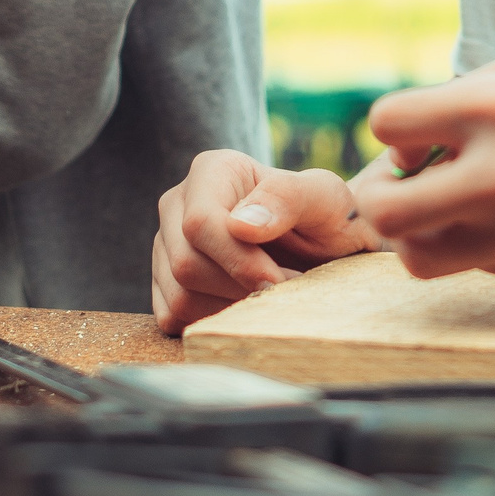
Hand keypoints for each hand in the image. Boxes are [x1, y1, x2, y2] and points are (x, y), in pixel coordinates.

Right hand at [151, 149, 386, 333]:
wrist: (328, 249)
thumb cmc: (328, 217)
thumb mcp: (325, 198)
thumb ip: (287, 198)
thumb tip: (239, 225)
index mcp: (212, 171)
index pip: (199, 223)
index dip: (237, 260)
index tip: (278, 280)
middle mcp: (178, 205)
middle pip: (186, 263)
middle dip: (240, 287)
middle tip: (283, 289)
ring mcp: (167, 246)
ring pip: (179, 296)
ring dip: (231, 309)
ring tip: (269, 296)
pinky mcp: (166, 284)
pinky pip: (173, 317)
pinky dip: (213, 324)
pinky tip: (245, 308)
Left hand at [355, 47, 494, 284]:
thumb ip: (475, 90)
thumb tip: (413, 134)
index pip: (388, 124)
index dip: (397, 135)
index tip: (423, 139)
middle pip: (385, 210)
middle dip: (382, 199)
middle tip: (410, 188)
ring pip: (419, 256)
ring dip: (420, 235)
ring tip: (451, 211)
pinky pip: (477, 265)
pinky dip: (479, 246)